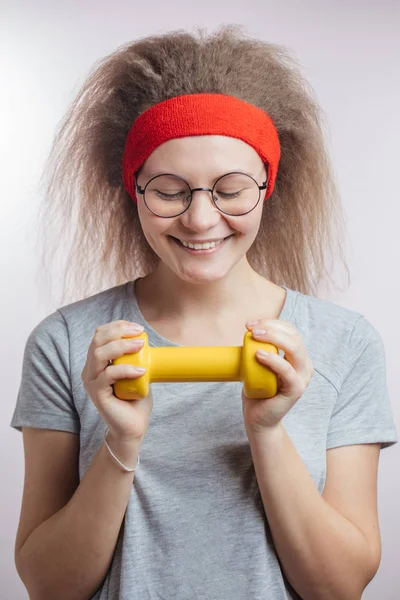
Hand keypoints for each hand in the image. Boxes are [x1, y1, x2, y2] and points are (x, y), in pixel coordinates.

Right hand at [81, 320, 152, 443]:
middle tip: (139, 334)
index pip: (100, 335)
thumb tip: (148, 339)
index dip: (116, 326)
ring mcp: (91, 381)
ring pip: (99, 355)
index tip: (137, 327)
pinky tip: (141, 371)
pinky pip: (108, 375)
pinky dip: (125, 370)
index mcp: (97, 362)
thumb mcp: (137, 371)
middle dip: (118, 332)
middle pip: (97, 340)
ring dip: (121, 346)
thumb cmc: (135, 399)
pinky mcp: (97, 394)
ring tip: (140, 346)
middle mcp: (90, 369)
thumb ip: (137, 357)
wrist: (133, 427)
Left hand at [242, 319, 313, 433]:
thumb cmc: (257, 389)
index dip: (271, 322)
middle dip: (271, 327)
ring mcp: (302, 377)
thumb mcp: (257, 364)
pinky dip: (274, 360)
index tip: (250, 323)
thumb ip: (259, 348)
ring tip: (254, 336)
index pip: (290, 330)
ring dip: (273, 338)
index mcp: (297, 356)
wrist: (257, 417)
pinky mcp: (296, 389)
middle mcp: (304, 364)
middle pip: (293, 336)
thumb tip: (248, 329)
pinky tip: (259, 355)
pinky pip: (287, 371)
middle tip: (251, 328)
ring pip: (294, 349)